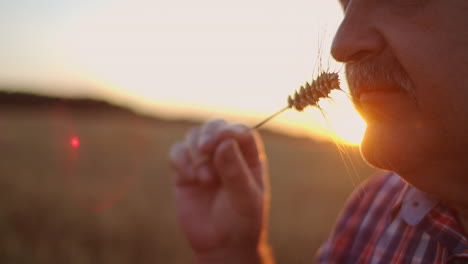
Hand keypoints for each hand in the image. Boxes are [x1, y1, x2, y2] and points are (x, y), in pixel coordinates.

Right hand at [169, 119, 271, 262]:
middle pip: (215, 127)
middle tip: (206, 148)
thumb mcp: (245, 198)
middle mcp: (226, 154)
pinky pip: (177, 152)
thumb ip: (236, 171)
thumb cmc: (241, 221)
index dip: (231, 130)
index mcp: (247, 157)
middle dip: (209, 133)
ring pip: (194, 136)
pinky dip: (180, 160)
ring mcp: (204, 161)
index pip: (241, 132)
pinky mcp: (185, 172)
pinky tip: (189, 177)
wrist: (221, 245)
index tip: (223, 138)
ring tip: (205, 179)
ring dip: (196, 152)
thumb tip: (224, 142)